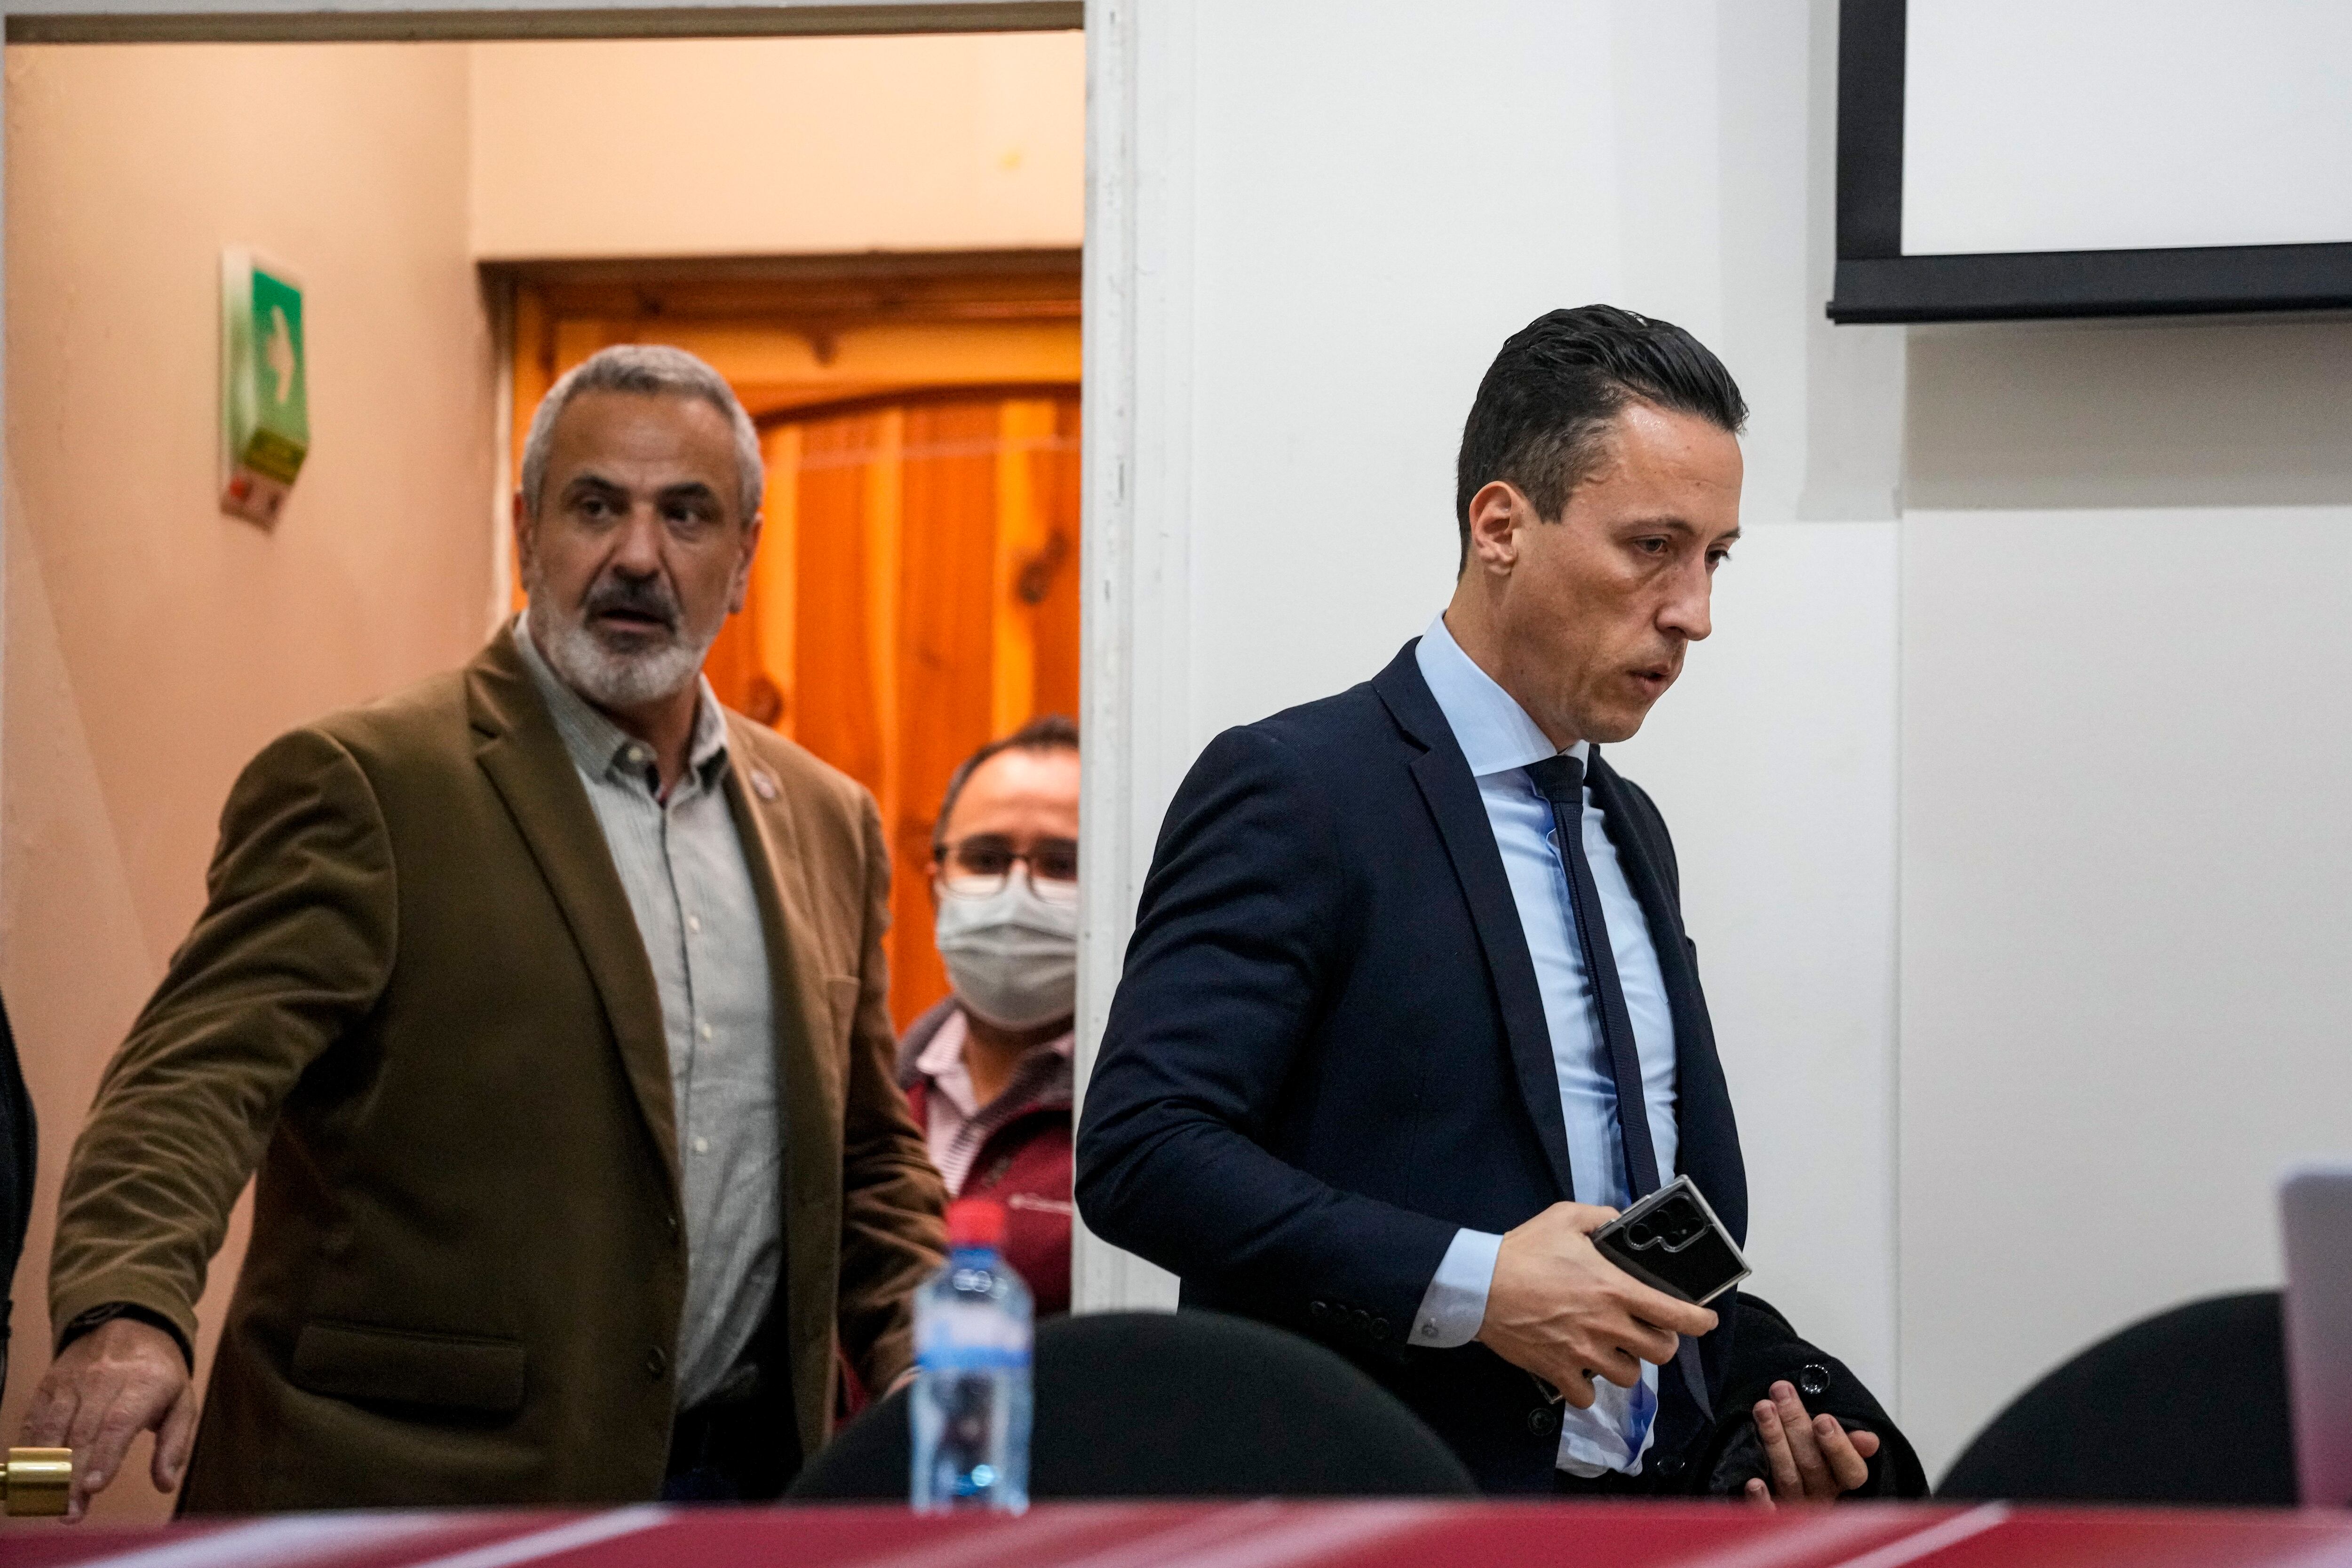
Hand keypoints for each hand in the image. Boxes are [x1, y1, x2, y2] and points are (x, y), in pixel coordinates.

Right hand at [19, 1318, 195, 1520]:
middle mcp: (105, 1379)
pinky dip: (28, 1450)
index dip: (104, 1456)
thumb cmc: (158, 1372)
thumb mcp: (182, 1400)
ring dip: (47, 1469)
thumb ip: (175, 1443)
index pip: (119, 1422)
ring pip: (54, 1429)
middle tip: (69, 1512)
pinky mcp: (50, 1385)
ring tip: (47, 1503)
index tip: (94, 1487)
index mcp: (144, 1383)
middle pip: (83, 1433)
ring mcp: (73, 1381)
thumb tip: (166, 1482)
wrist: (129, 1322)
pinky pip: (34, 1420)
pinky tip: (26, 1477)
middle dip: (73, 1476)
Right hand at [1474, 1202, 1716, 1407]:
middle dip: (1660, 1342)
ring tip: (1611, 1349)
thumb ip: (1603, 1217)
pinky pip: (1587, 1396)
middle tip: (1646, 1331)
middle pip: (1660, 1352)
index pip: (1676, 1314)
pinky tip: (1580, 1370)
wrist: (1480, 1284)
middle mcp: (1607, 1326)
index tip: (1705, 1321)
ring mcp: (1583, 1354)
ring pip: (1628, 1377)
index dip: (1701, 1321)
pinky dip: (1587, 1388)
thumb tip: (1622, 1222)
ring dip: (1625, 1363)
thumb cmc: (1524, 1250)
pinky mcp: (1558, 1372)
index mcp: (1616, 1289)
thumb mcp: (1566, 1217)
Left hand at [1740, 1379, 1881, 1505]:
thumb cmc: (1811, 1459)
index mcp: (1841, 1482)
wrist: (1786, 1506)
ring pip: (1788, 1477)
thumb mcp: (1834, 1450)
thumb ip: (1850, 1445)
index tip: (1823, 1418)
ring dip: (1774, 1440)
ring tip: (1763, 1407)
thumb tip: (1869, 1439)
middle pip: (1812, 1465)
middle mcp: (1821, 1498)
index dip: (1839, 1447)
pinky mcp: (1770, 1519)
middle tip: (1781, 1392)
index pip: (1851, 1472)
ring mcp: (1796, 1510)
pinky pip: (1766, 1514)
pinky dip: (1761, 1499)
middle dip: (1795, 1424)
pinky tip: (1753, 1482)